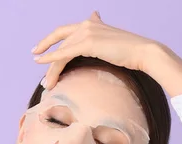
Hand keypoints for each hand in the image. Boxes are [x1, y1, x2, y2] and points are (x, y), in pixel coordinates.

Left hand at [32, 11, 181, 96]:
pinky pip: (64, 53)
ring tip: (46, 83)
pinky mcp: (88, 42)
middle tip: (37, 62)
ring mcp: (87, 32)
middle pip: (60, 39)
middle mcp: (88, 24)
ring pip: (62, 50)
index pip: (67, 31)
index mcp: (92, 23)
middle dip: (46, 50)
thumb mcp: (113, 44)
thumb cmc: (131, 52)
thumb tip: (100, 44)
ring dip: (51, 67)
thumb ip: (101, 41)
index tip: (40, 49)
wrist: (144, 52)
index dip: (52, 40)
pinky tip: (42, 64)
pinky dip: (52, 60)